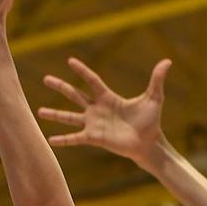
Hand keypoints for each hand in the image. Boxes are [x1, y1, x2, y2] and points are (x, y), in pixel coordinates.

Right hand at [39, 57, 170, 164]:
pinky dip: (63, 139)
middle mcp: (97, 110)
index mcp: (108, 98)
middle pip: (75, 95)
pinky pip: (75, 138)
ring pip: (70, 116)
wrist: (149, 144)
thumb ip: (156, 79)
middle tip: (45, 78)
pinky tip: (50, 140)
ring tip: (39, 111)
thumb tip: (168, 61)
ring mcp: (94, 124)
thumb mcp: (153, 98)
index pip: (92, 80)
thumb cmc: (150, 122)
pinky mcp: (94, 138)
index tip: (70, 61)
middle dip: (60, 87)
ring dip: (55, 114)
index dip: (82, 71)